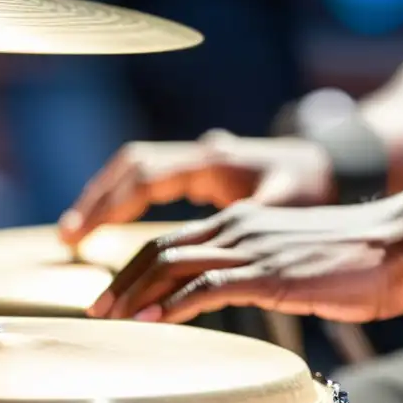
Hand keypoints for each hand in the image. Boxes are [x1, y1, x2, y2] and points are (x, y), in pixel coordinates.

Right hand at [58, 131, 334, 245]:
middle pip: (132, 167)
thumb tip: (210, 247)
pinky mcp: (206, 172)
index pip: (146, 177)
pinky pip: (154, 177)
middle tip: (69, 237)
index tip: (83, 233)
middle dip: (97, 200)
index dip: (112, 205)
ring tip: (78, 232)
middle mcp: (201, 154)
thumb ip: (245, 222)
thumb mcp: (283, 206)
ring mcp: (201, 160)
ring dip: (108, 196)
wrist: (334, 165)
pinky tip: (112, 222)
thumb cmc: (313, 186)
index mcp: (214, 161)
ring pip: (139, 169)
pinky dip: (128, 196)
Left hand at [86, 195, 402, 323]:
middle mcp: (241, 226)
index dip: (138, 268)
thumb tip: (255, 292)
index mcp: (247, 220)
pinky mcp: (270, 273)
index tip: (117, 296)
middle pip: (161, 249)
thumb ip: (269, 269)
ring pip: (173, 263)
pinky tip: (152, 323)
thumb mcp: (302, 259)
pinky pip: (207, 287)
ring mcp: (254, 248)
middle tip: (97, 311)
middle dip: (122, 281)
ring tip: (110, 319)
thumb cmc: (364, 257)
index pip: (176, 241)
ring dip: (135, 294)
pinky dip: (171, 305)